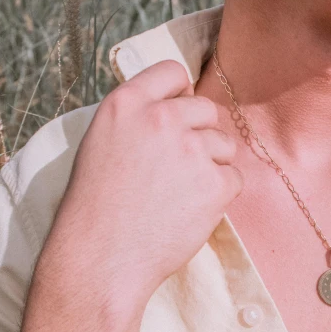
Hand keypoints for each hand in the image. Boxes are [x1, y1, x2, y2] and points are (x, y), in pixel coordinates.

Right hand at [44, 60, 241, 315]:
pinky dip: (219, 195)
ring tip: (179, 194)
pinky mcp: (214, 182)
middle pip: (206, 109)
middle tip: (178, 169)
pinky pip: (234, 178)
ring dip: (212, 166)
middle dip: (200, 135)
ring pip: (224, 144)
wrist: (101, 259)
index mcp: (126, 103)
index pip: (173, 72)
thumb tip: (183, 104)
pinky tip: (190, 211)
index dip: (180, 94)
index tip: (178, 116)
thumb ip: (140, 119)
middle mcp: (161, 118)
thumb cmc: (97, 207)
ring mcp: (191, 149)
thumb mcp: (103, 143)